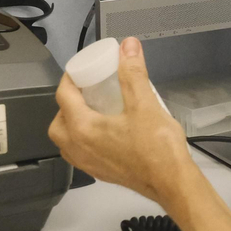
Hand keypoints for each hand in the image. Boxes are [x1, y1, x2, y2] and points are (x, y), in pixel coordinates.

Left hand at [48, 37, 199, 206]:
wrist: (172, 183)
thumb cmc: (157, 148)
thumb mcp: (144, 104)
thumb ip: (133, 73)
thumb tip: (128, 46)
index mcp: (83, 129)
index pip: (63, 97)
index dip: (70, 79)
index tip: (80, 70)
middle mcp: (79, 149)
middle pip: (57, 123)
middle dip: (66, 105)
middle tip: (85, 92)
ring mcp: (89, 164)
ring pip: (66, 142)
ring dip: (72, 125)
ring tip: (93, 111)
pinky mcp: (101, 173)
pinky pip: (81, 154)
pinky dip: (84, 141)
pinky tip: (105, 133)